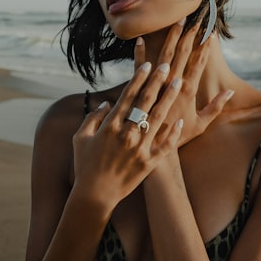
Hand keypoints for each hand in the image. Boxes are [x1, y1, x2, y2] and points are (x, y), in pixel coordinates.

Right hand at [70, 58, 185, 209]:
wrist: (95, 195)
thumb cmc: (85, 166)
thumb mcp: (81, 139)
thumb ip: (92, 118)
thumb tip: (106, 104)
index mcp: (110, 126)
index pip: (128, 96)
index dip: (139, 78)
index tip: (148, 65)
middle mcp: (127, 134)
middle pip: (145, 102)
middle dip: (157, 81)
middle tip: (166, 66)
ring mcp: (139, 148)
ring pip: (158, 118)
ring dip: (168, 98)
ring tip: (177, 83)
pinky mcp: (148, 163)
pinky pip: (164, 145)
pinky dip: (172, 133)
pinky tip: (180, 121)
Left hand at [134, 19, 233, 146]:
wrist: (151, 146)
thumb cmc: (178, 137)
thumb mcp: (201, 124)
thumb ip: (216, 107)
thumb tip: (230, 92)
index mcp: (187, 91)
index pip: (198, 63)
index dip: (204, 45)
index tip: (209, 29)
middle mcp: (172, 85)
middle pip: (182, 54)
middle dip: (189, 35)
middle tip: (195, 17)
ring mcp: (155, 85)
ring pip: (164, 56)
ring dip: (170, 37)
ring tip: (177, 21)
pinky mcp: (140, 89)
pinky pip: (138, 67)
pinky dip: (139, 53)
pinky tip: (140, 38)